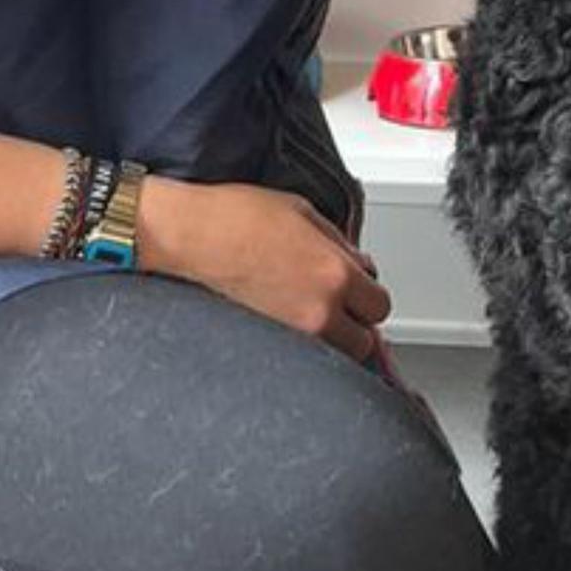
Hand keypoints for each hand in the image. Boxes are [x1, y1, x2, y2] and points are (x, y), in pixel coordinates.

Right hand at [136, 177, 390, 362]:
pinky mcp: (267, 346)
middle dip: (356, 322)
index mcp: (336, 274)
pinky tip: (290, 323)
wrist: (190, 236)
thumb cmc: (236, 217)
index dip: (369, 295)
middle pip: (364, 341)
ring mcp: (293, 334)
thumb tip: (359, 263)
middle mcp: (320, 311)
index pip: (380, 305)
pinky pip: (302, 358)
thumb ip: (339, 244)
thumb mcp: (303, 212)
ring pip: (335, 356)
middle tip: (341, 305)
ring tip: (312, 315)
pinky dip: (303, 347)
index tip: (359, 289)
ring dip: (332, 340)